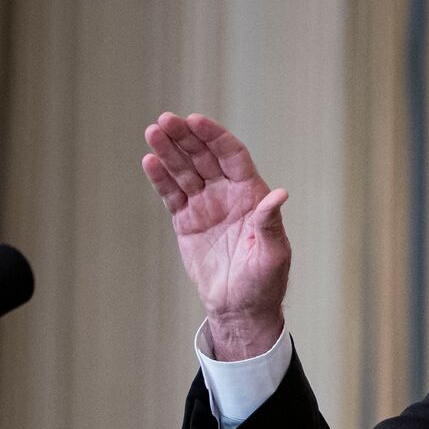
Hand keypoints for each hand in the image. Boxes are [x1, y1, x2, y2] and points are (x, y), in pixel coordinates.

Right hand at [141, 112, 288, 358]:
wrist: (239, 309)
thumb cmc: (264, 283)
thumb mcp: (273, 254)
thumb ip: (270, 222)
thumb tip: (279, 194)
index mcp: (251, 195)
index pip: (232, 156)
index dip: (215, 137)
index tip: (196, 121)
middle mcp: (228, 194)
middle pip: (204, 157)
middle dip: (186, 137)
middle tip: (166, 120)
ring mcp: (205, 206)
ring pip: (185, 171)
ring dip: (169, 151)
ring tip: (152, 132)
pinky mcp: (186, 222)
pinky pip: (172, 195)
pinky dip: (160, 178)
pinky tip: (149, 161)